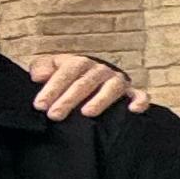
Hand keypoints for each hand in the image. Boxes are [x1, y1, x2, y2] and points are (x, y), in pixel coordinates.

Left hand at [25, 53, 149, 119]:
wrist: (88, 77)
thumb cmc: (64, 75)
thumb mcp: (49, 67)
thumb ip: (41, 67)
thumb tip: (38, 76)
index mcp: (79, 63)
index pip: (66, 73)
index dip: (52, 89)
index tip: (39, 105)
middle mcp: (100, 70)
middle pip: (85, 83)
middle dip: (69, 100)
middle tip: (54, 115)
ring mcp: (117, 81)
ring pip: (112, 88)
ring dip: (100, 100)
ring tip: (86, 113)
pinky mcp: (131, 93)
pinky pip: (140, 95)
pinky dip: (139, 101)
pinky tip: (132, 110)